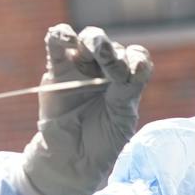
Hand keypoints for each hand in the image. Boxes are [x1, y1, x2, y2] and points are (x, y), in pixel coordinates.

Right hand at [19, 24, 152, 194]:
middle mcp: (104, 69)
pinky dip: (60, 36)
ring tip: (93, 47)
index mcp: (125, 79)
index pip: (135, 57)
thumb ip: (127, 92)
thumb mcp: (122, 119)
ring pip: (88, 40)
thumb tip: (138, 66)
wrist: (72, 159)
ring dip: (92, 39)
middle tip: (109, 60)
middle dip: (111, 50)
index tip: (133, 72)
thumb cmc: (102, 141)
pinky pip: (56, 46)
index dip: (135, 59)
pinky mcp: (57, 71)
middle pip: (112, 46)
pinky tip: (66, 38)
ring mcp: (80, 68)